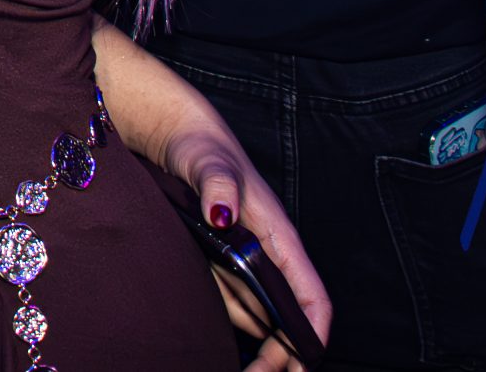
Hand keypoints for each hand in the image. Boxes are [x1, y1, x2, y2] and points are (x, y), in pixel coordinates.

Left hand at [160, 122, 332, 371]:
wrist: (172, 136)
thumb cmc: (200, 146)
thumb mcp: (208, 161)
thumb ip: (217, 183)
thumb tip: (223, 213)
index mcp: (278, 236)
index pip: (310, 294)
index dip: (312, 331)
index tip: (303, 364)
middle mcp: (267, 254)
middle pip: (286, 316)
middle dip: (281, 353)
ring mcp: (243, 260)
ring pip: (259, 315)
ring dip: (257, 346)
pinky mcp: (219, 262)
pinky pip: (230, 301)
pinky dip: (230, 324)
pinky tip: (214, 344)